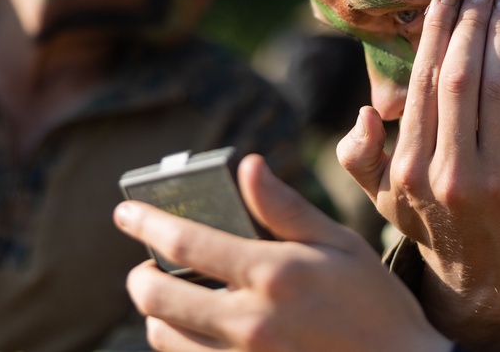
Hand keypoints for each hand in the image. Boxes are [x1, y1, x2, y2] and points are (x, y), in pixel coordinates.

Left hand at [115, 153, 452, 351]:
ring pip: (166, 337)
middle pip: (158, 297)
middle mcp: (249, 322)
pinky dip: (180, 344)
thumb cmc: (375, 304)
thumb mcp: (340, 244)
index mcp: (273, 274)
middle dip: (140, 275)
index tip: (125, 211)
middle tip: (144, 265)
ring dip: (156, 314)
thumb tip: (247, 166)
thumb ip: (286, 208)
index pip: (187, 241)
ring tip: (171, 297)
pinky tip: (197, 330)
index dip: (147, 221)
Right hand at [338, 0, 499, 348]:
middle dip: (469, 24)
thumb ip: (360, 157)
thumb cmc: (429, 221)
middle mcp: (449, 173)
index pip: (422, 87)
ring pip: (496, 86)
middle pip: (460, 79)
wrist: (484, 275)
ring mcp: (496, 177)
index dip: (434, 35)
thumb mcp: (381, 198)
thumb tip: (367, 110)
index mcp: (407, 171)